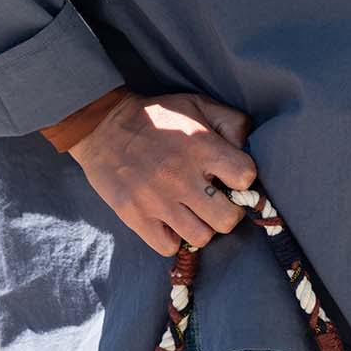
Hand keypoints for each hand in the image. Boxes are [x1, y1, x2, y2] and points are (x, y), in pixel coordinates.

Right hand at [67, 89, 258, 257]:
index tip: (233, 177)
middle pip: (228, 218)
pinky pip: (168, 247)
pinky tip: (171, 222)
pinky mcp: (136, 217)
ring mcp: (158, 200)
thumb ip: (231, 122)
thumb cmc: (158, 116)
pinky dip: (173, 238)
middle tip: (218, 202)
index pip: (245, 176)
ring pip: (201, 237)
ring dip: (203, 227)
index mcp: (201, 146)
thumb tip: (247, 150)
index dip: (244, 179)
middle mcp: (181, 176)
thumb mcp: (197, 104)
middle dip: (229, 211)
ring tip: (195, 213)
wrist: (103, 127)